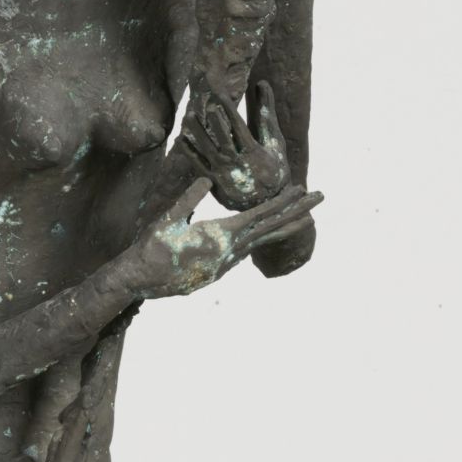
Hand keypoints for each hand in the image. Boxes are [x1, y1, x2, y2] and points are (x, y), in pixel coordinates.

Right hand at [126, 172, 321, 298]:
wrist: (141, 281)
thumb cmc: (151, 249)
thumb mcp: (168, 221)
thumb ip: (188, 200)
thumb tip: (207, 180)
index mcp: (221, 236)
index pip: (260, 216)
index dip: (283, 202)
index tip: (302, 189)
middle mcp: (230, 251)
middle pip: (271, 228)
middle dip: (297, 211)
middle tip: (321, 196)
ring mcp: (227, 263)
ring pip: (262, 240)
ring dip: (284, 225)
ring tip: (305, 215)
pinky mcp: (220, 269)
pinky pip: (248, 250)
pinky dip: (264, 238)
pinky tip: (269, 232)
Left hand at [179, 79, 292, 209]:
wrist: (267, 204)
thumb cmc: (274, 170)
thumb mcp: (276, 143)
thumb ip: (266, 113)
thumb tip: (262, 83)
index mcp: (253, 153)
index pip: (238, 127)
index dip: (228, 110)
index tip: (220, 95)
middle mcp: (236, 163)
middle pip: (222, 138)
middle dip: (213, 121)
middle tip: (205, 105)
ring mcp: (223, 173)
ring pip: (207, 149)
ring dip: (197, 133)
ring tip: (188, 116)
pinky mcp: (214, 182)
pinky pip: (198, 165)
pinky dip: (189, 152)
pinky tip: (181, 139)